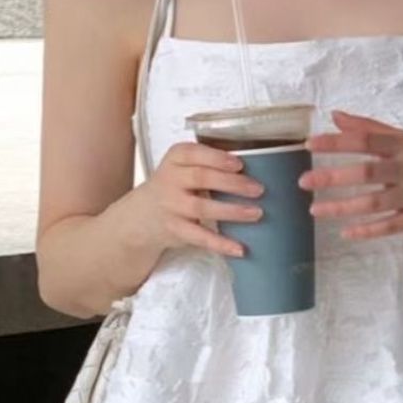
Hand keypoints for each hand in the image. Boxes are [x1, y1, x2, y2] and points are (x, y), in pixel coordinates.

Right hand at [144, 141, 264, 258]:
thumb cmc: (176, 186)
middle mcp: (170, 180)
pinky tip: (240, 249)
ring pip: (202, 208)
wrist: (145, 215)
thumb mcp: (183, 166)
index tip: (240, 164)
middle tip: (258, 189)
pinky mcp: (176, 230)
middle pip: (201, 178)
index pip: (193, 153)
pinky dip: (221, 244)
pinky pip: (200, 237)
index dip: (217, 158)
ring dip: (232, 211)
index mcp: (175, 159)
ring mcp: (172, 206)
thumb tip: (256, 166)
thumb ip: (208, 163)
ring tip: (256, 213)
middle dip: (232, 183)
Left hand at [298, 110, 402, 238]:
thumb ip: (374, 128)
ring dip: (342, 207)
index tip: (309, 144)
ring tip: (315, 210)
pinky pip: (391, 226)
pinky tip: (346, 232)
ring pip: (374, 203)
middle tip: (303, 182)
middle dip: (332, 177)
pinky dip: (368, 230)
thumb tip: (336, 116)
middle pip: (366, 172)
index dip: (337, 142)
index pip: (366, 139)